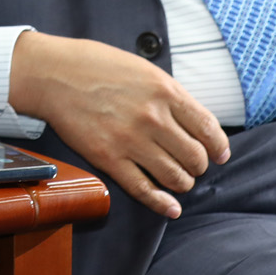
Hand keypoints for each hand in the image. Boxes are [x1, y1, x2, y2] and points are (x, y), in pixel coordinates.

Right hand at [8, 31, 229, 218]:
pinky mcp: (109, 159)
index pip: (208, 128)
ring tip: (178, 179)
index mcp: (165, 91)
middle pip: (196, 157)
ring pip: (176, 177)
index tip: (220, 155)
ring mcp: (131, 140)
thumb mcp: (144, 70)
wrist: (55, 74)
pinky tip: (171, 208)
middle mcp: (153, 118)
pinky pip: (144, 190)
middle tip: (193, 165)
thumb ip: (171, 96)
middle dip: (199, 166)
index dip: (219, 147)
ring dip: (183, 183)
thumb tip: (195, 122)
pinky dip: (162, 203)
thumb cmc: (98, 66)